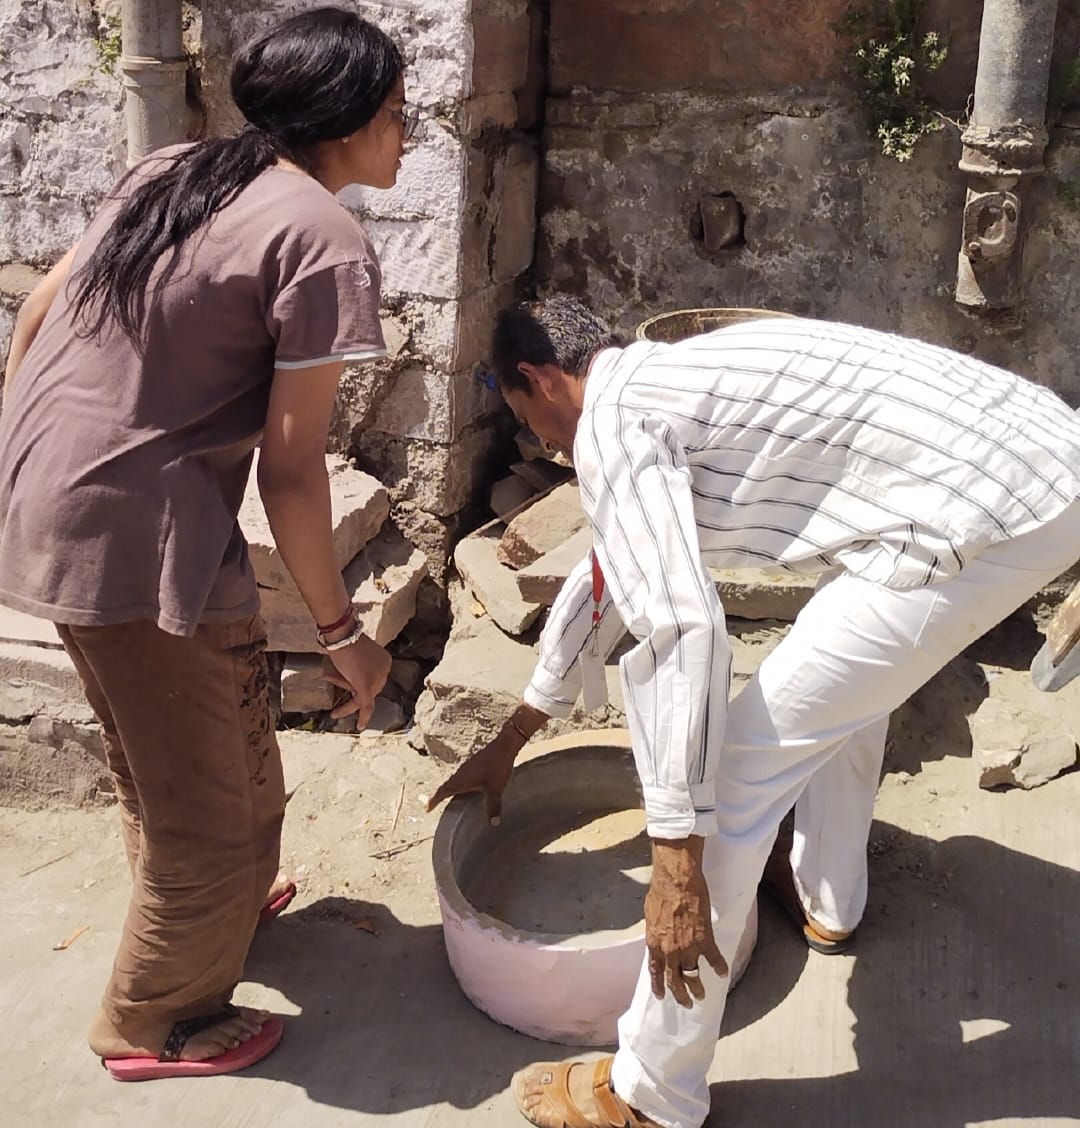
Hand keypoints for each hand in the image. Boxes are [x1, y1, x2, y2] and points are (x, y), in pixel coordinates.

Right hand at [323, 633, 390, 727]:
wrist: (341, 634)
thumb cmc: (345, 638)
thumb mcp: (354, 652)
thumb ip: (358, 665)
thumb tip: (351, 674)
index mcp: (385, 661)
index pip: (374, 680)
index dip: (356, 685)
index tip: (344, 685)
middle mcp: (384, 670)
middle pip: (369, 689)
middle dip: (352, 696)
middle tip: (339, 707)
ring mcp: (376, 678)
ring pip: (364, 698)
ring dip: (348, 707)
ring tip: (335, 714)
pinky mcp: (366, 685)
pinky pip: (366, 705)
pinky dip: (363, 717)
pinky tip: (360, 726)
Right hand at [425, 729, 520, 823]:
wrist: (503, 744)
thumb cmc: (497, 765)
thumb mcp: (496, 788)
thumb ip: (493, 805)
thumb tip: (493, 824)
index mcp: (461, 780)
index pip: (442, 792)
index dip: (433, 800)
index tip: (426, 809)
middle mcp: (460, 774)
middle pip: (445, 786)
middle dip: (438, 796)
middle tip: (431, 805)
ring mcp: (466, 768)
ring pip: (453, 781)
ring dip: (447, 789)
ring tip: (445, 798)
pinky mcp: (473, 764)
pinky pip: (461, 777)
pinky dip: (458, 784)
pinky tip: (465, 787)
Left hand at [645, 836, 727, 1007]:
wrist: (677, 881)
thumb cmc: (660, 892)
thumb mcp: (650, 915)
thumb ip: (654, 931)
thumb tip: (657, 937)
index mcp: (654, 945)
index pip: (656, 973)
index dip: (659, 987)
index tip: (662, 997)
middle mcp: (670, 952)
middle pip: (675, 981)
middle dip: (681, 995)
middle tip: (687, 1003)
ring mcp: (688, 948)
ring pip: (693, 975)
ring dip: (698, 987)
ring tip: (702, 995)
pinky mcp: (705, 940)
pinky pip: (714, 959)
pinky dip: (719, 967)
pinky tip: (723, 972)